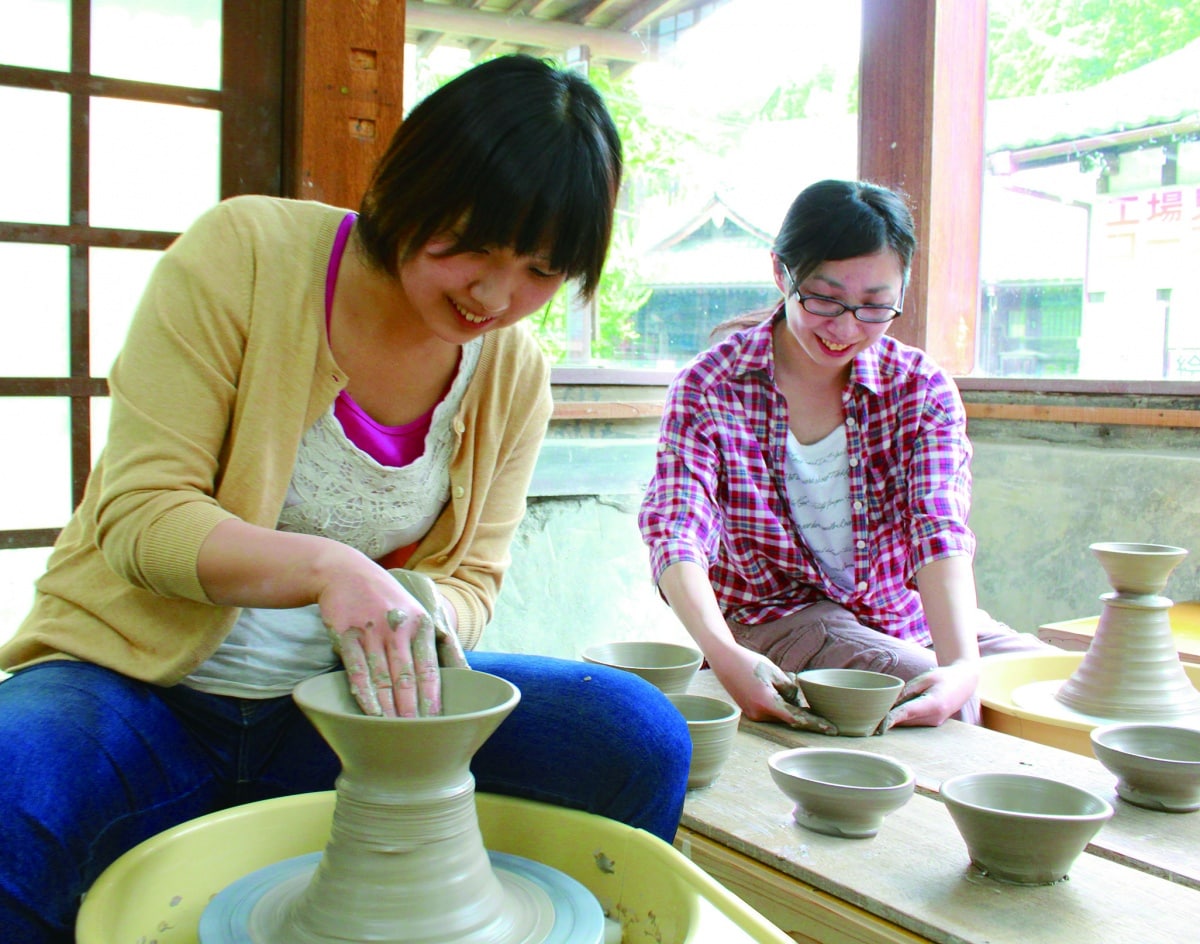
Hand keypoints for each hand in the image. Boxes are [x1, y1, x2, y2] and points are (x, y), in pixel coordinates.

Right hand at [320, 564, 461, 717]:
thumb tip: (466, 673)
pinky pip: (356, 669)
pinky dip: (364, 693)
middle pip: (406, 677)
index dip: (432, 698)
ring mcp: (372, 631)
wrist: (348, 573)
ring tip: (394, 731)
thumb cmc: (391, 601)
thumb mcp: (421, 613)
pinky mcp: (347, 634)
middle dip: (412, 709)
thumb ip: (442, 644)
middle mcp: (398, 628)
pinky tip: (370, 712)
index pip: (429, 669)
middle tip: (416, 735)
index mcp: (421, 624)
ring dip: (388, 707)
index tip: (437, 722)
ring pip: (382, 677)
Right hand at [710, 647, 836, 733]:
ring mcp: (753, 715)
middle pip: (790, 717)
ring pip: (781, 714)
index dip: (817, 724)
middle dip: (800, 707)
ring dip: (787, 703)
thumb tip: (799, 704)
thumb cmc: (750, 663)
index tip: (832, 730)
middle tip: (807, 697)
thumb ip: (791, 690)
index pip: (798, 719)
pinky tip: (771, 686)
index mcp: (767, 703)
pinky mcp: (751, 712)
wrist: (724, 661)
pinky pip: (772, 712)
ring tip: (774, 682)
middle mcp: (759, 714)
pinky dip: (778, 703)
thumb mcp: (776, 672)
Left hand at [878, 661, 979, 730]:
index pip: (907, 713)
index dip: (891, 719)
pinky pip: (913, 722)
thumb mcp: (925, 678)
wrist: (964, 683)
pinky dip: (903, 718)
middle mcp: (934, 717)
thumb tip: (890, 703)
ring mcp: (934, 722)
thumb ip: (908, 690)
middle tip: (870, 715)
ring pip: (908, 723)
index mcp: (933, 704)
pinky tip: (894, 710)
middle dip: (888, 719)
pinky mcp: (933, 723)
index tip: (877, 725)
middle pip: (905, 720)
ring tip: (880, 711)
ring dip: (895, 718)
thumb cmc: (943, 677)